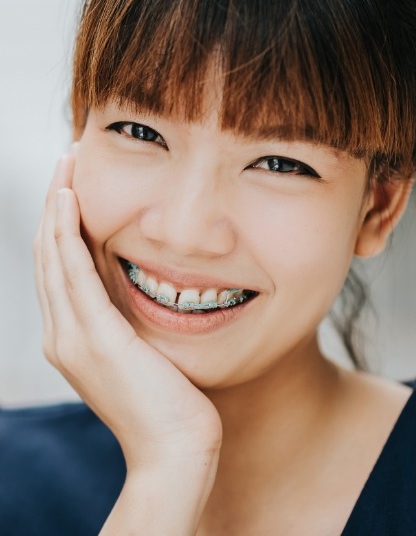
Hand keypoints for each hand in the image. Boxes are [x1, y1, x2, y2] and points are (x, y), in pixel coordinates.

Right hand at [34, 152, 221, 471]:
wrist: (174, 449)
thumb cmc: (168, 400)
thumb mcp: (140, 345)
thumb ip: (126, 313)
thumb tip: (132, 277)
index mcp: (71, 336)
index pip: (58, 266)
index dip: (61, 221)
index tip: (73, 182)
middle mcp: (61, 333)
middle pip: (48, 253)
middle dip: (56, 202)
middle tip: (67, 159)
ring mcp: (71, 337)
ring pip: (52, 255)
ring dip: (57, 205)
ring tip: (66, 164)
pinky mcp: (94, 338)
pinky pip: (72, 271)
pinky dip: (66, 232)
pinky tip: (70, 199)